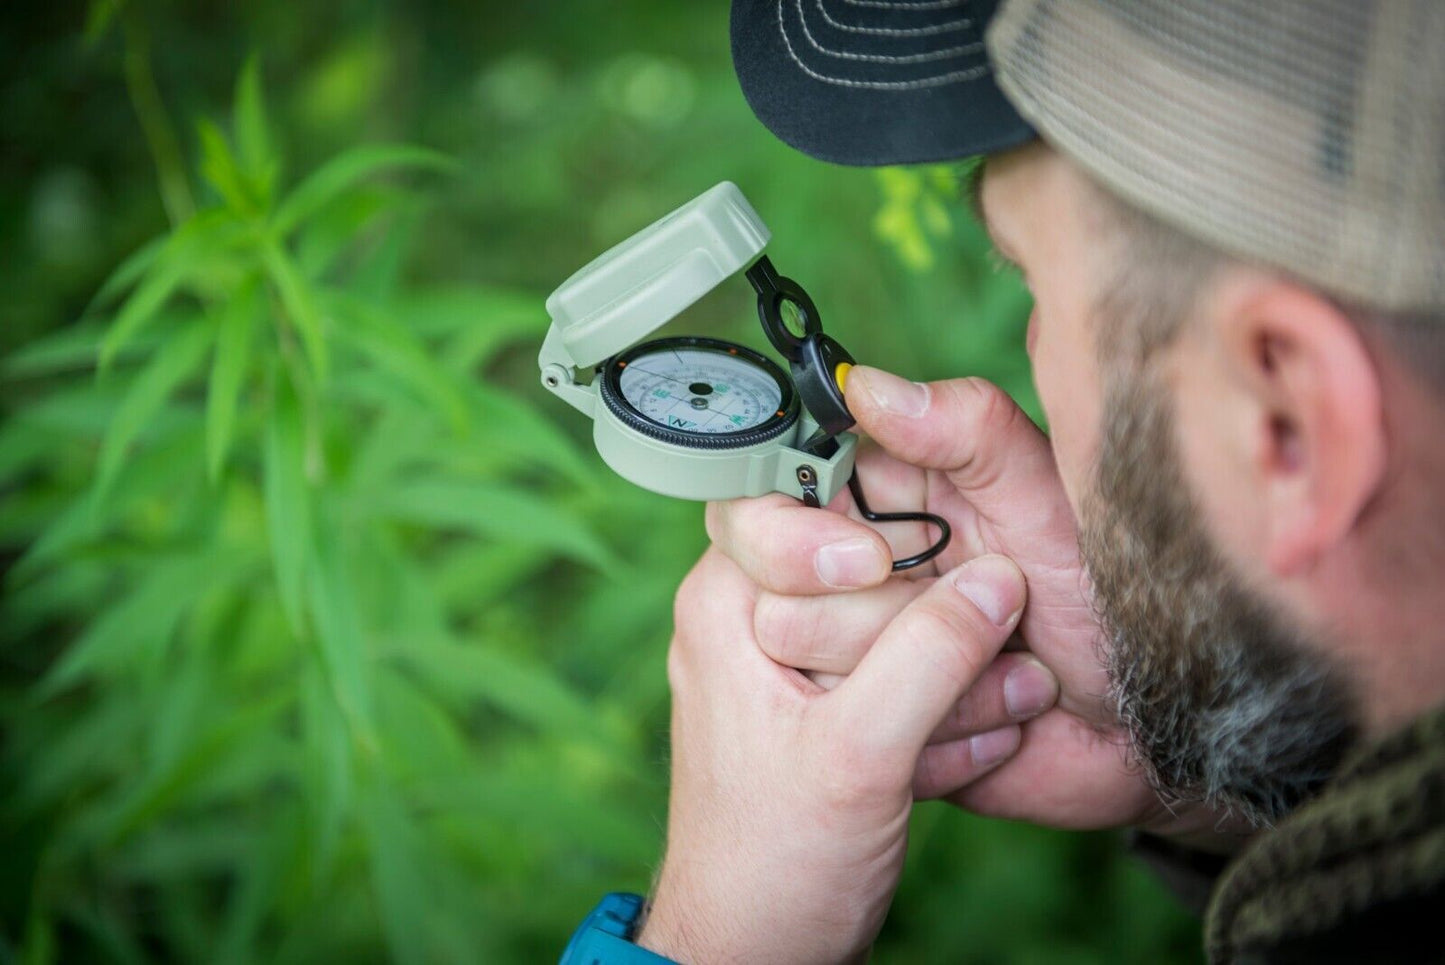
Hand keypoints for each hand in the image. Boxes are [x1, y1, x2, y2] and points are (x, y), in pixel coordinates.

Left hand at [637, 547, 1027, 963]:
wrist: (754, 951)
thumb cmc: (773, 861)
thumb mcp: (859, 755)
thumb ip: (929, 658)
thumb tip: (998, 579)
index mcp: (727, 602)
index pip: (795, 499)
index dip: (864, 528)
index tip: (910, 569)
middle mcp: (753, 615)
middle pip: (866, 562)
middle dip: (939, 620)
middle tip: (999, 667)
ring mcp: (794, 661)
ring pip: (895, 622)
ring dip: (956, 669)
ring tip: (1008, 709)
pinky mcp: (831, 703)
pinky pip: (898, 673)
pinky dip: (940, 705)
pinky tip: (975, 746)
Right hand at [708, 367, 1241, 841]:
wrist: (1153, 718)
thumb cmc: (1111, 592)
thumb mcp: (1048, 497)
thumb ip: (965, 428)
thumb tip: (862, 385)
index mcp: (873, 501)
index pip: (766, 499)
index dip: (797, 536)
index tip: (872, 559)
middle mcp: (845, 574)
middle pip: (771, 592)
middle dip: (887, 615)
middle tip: (989, 605)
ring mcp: (852, 657)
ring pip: (804, 668)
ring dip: (932, 672)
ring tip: (1012, 659)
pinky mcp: (872, 729)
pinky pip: (850, 734)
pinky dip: (938, 731)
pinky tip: (1003, 714)